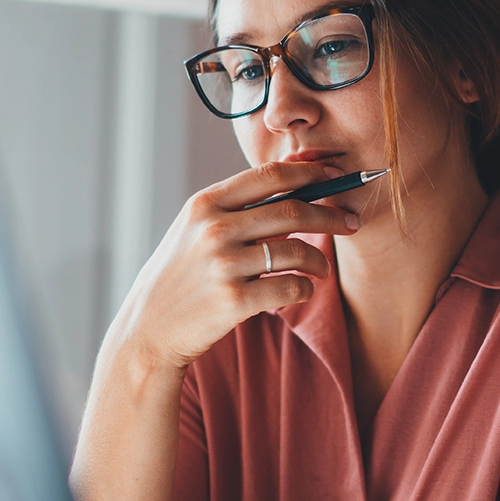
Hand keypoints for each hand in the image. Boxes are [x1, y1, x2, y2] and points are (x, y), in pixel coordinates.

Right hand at [103, 162, 360, 369]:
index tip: (336, 174)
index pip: (270, 175)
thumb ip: (236, 206)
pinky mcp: (234, 301)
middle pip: (292, 211)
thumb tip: (294, 178)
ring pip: (297, 251)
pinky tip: (301, 290)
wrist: (149, 329)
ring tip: (322, 268)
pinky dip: (305, 289)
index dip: (310, 172)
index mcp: (205, 204)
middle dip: (331, 215)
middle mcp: (214, 229)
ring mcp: (224, 265)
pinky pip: (291, 288)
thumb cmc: (181, 276)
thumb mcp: (195, 229)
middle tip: (350, 222)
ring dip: (320, 260)